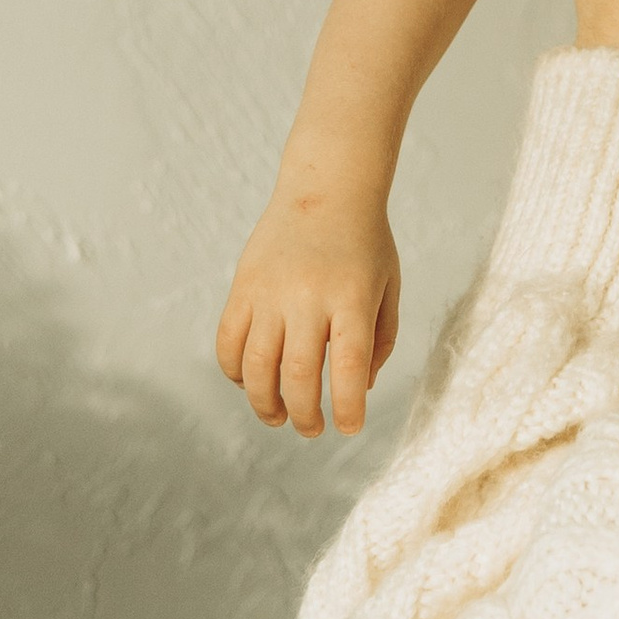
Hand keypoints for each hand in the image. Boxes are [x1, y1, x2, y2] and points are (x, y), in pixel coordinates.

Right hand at [216, 191, 400, 435]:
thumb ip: (380, 340)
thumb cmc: (365, 243)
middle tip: (312, 430)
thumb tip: (358, 389)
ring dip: (265, 403)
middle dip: (304, 414)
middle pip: (296, 374)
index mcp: (353, 298)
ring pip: (256, 366)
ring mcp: (270, 291)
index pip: (347, 367)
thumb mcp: (389, 286)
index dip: (347, 407)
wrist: (326, 187)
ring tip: (279, 417)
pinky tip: (251, 382)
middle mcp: (309, 296)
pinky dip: (235, 372)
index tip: (350, 427)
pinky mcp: (243, 286)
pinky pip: (228, 341)